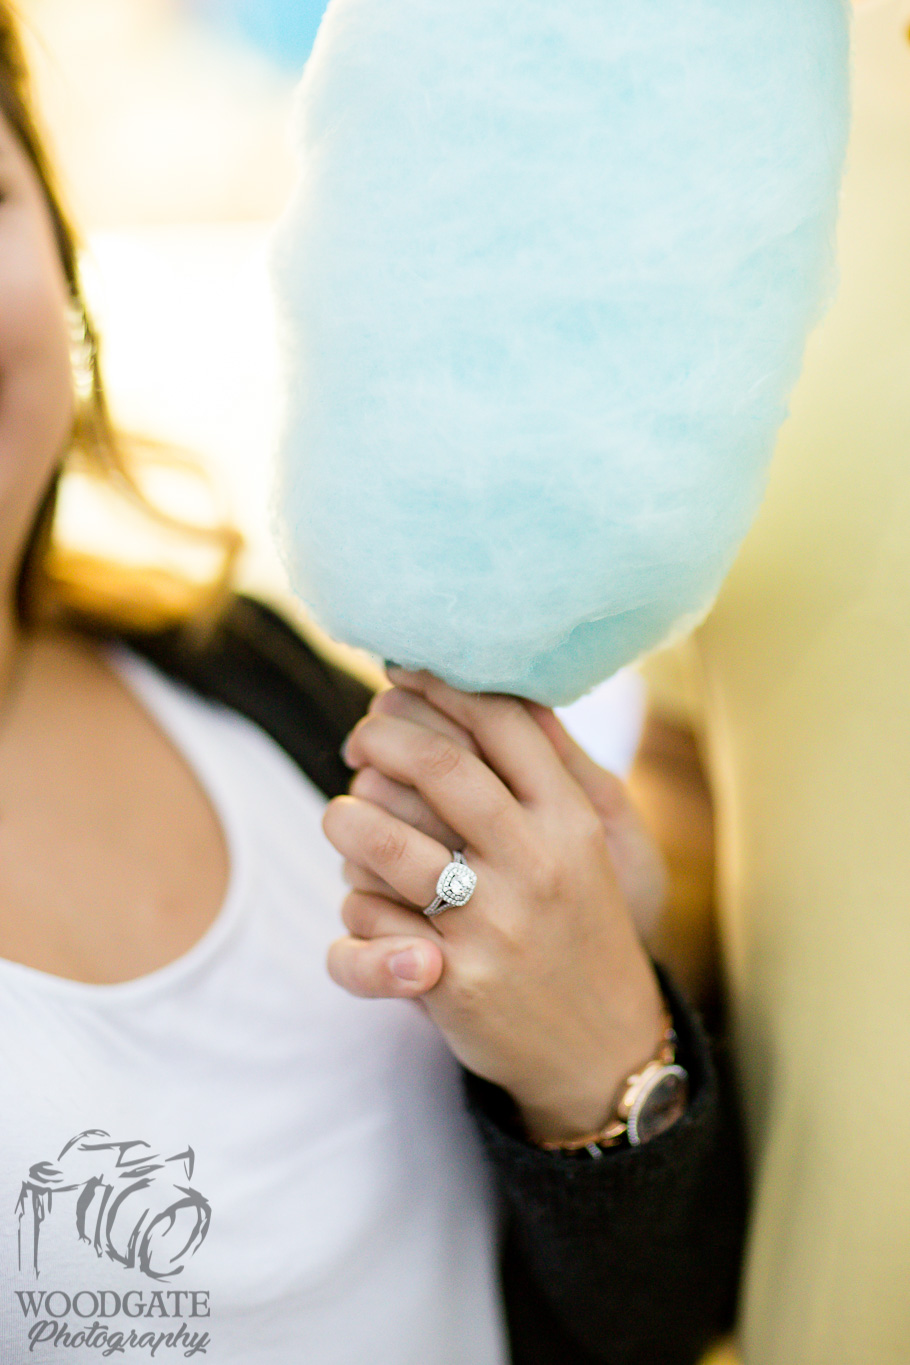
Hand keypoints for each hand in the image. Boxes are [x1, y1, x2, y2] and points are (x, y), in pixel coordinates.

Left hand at [323, 669, 665, 1141]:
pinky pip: (365, 919)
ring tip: (342, 817)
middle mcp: (536, 864)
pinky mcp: (452, 981)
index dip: (441, 686)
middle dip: (382, 736)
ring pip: (381, 842)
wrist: (603, 1049)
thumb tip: (498, 685)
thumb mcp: (589, 844)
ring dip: (345, 819)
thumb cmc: (579, 924)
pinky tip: (365, 902)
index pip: (503, 722)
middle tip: (359, 738)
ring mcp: (492, 925)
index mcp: (571, 820)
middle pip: (438, 766)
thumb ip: (548, 770)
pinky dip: (353, 906)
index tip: (401, 674)